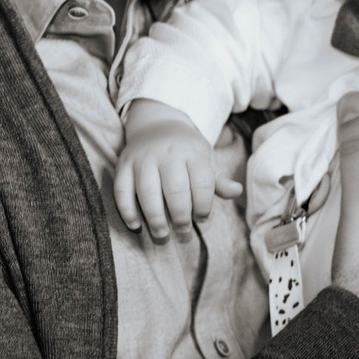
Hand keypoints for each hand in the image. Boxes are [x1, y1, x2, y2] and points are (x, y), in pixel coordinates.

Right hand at [114, 99, 240, 240]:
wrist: (156, 123)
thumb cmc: (186, 150)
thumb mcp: (206, 159)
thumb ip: (218, 180)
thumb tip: (236, 191)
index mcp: (192, 151)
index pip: (202, 183)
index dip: (203, 206)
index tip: (202, 218)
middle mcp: (167, 153)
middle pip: (175, 190)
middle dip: (181, 216)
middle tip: (183, 232)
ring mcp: (142, 158)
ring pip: (147, 191)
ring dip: (155, 218)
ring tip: (162, 235)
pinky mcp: (124, 165)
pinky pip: (122, 190)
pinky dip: (127, 210)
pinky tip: (136, 226)